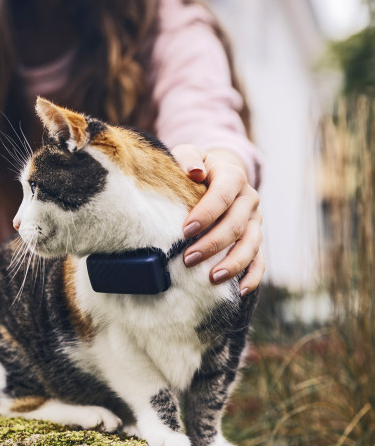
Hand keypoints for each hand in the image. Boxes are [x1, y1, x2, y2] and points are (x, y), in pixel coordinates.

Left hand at [171, 145, 263, 295]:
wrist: (217, 176)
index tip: (185, 230)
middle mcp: (249, 199)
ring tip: (212, 278)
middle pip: (236, 224)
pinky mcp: (256, 239)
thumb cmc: (196, 168)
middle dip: (213, 243)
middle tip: (188, 259)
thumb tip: (194, 172)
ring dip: (233, 263)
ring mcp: (255, 221)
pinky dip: (252, 277)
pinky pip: (259, 260)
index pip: (223, 195)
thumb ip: (187, 158)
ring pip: (251, 245)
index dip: (206, 213)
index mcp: (233, 177)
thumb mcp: (189, 155)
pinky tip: (240, 291)